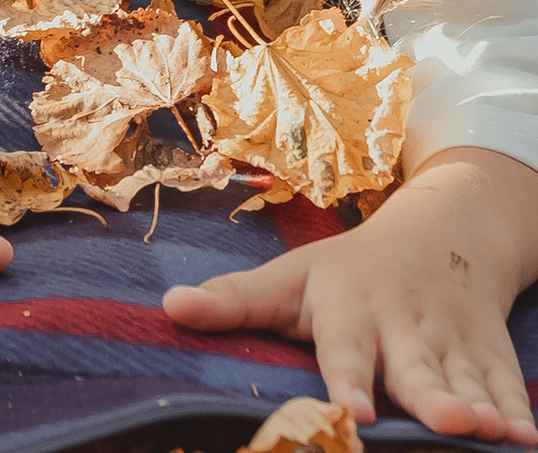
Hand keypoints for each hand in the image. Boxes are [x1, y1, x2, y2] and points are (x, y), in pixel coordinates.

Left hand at [163, 148, 537, 442]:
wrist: (439, 236)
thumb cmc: (347, 271)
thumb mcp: (290, 277)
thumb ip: (235, 301)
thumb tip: (168, 311)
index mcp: (351, 308)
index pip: (345, 348)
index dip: (347, 379)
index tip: (349, 413)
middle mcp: (405, 327)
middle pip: (417, 367)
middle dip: (432, 396)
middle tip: (447, 422)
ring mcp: (453, 343)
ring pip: (468, 380)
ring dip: (481, 407)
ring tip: (489, 432)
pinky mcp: (491, 357)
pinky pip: (508, 387)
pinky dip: (520, 412)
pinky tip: (527, 441)